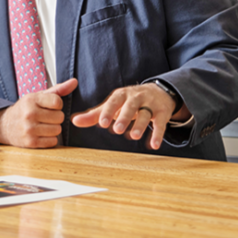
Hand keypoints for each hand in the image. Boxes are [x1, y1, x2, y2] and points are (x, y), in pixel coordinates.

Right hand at [0, 79, 77, 147]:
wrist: (5, 125)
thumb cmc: (26, 109)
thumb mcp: (38, 96)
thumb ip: (58, 89)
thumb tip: (75, 82)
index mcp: (31, 100)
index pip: (57, 102)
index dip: (57, 105)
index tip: (50, 106)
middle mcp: (29, 114)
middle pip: (60, 117)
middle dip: (56, 118)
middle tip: (46, 117)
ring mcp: (29, 129)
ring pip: (58, 130)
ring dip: (54, 129)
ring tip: (44, 125)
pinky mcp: (31, 142)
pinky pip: (53, 142)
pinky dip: (50, 139)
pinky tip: (41, 134)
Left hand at [71, 82, 186, 149]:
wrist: (158, 92)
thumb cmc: (128, 102)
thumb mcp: (112, 106)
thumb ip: (95, 115)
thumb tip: (74, 121)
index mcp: (122, 95)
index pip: (114, 101)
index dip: (108, 111)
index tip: (102, 123)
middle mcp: (136, 97)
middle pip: (130, 106)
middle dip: (124, 117)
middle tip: (117, 130)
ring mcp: (150, 104)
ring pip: (146, 114)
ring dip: (140, 125)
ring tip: (134, 137)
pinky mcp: (163, 112)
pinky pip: (161, 123)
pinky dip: (158, 134)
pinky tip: (154, 145)